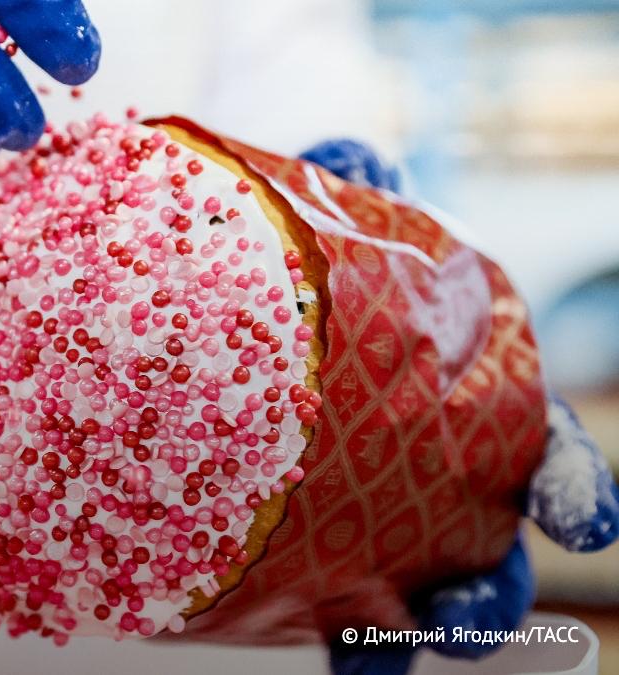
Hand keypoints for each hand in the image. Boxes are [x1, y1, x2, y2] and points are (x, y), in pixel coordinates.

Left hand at [302, 140, 618, 674]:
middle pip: (489, 538)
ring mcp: (378, 519)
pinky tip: (352, 655)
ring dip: (437, 624)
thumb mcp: (324, 221)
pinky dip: (358, 638)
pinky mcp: (319, 555)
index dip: (564, 483)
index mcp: (468, 397)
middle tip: (470, 608)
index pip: (537, 449)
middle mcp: (436, 467)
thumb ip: (345, 184)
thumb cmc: (297, 270)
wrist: (221, 320)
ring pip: (432, 590)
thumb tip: (347, 149)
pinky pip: (349, 611)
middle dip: (492, 580)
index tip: (576, 517)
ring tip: (407, 641)